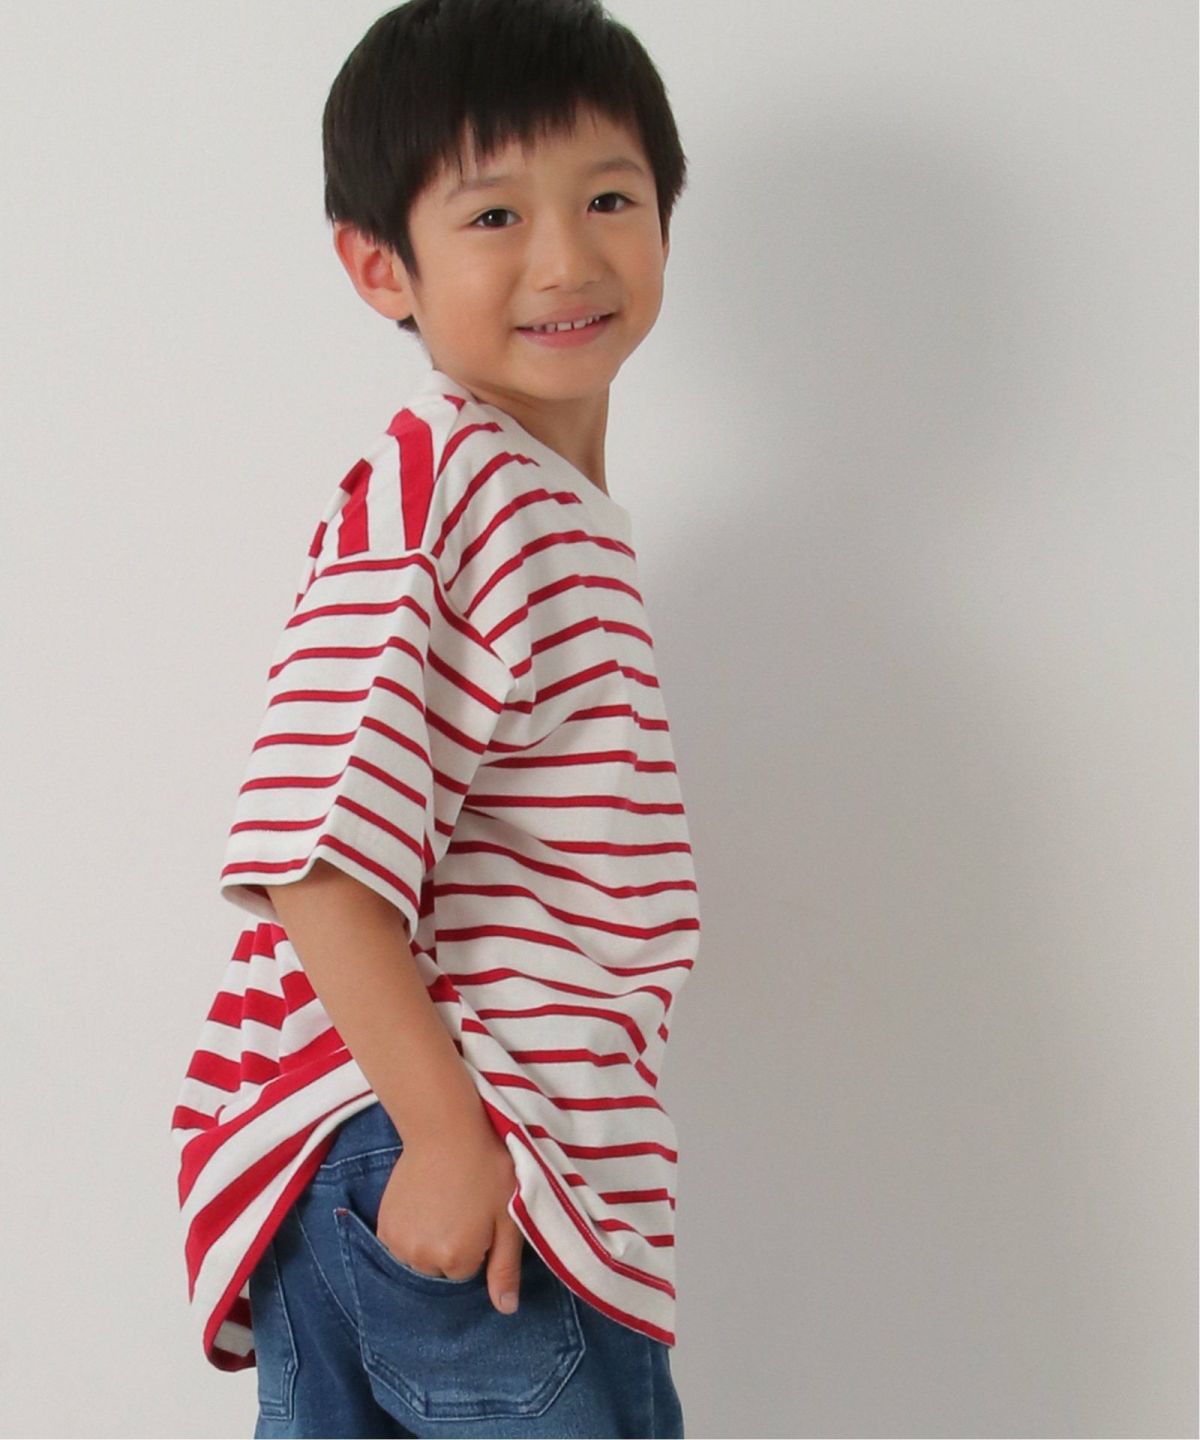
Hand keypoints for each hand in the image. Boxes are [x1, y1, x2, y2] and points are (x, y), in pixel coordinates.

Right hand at [374, 1107, 524, 1315]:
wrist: (446, 1128)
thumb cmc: (487, 1167)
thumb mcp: (509, 1217)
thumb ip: (505, 1268)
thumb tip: (506, 1310)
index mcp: (457, 1259)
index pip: (470, 1272)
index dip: (479, 1242)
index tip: (482, 1213)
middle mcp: (423, 1259)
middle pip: (443, 1268)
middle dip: (454, 1244)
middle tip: (464, 1204)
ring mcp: (398, 1242)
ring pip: (420, 1258)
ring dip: (430, 1239)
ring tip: (443, 1200)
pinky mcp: (383, 1225)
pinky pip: (401, 1244)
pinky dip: (411, 1230)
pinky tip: (424, 1200)